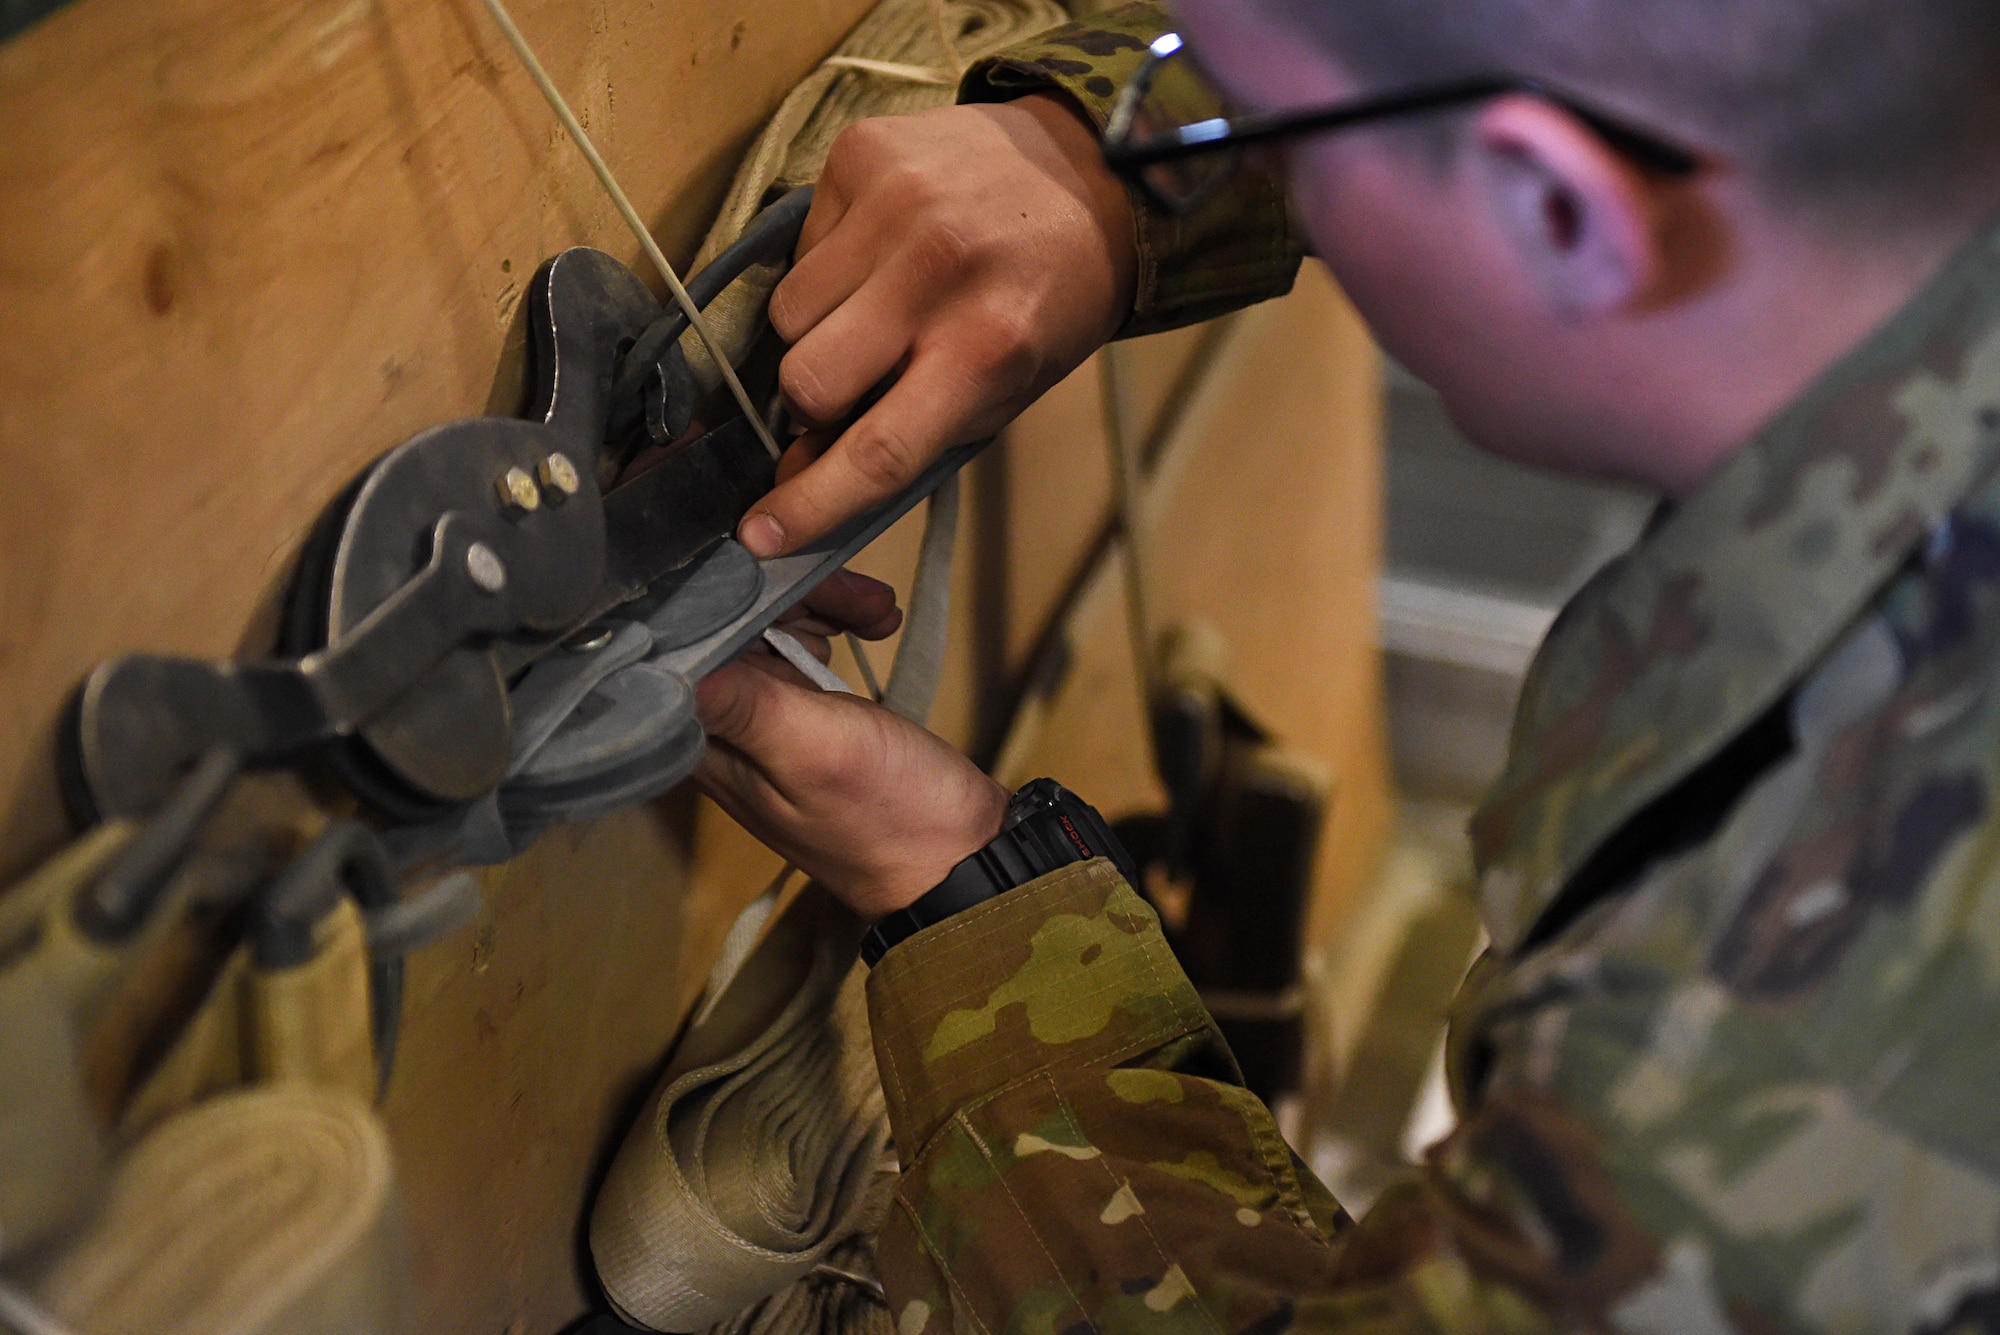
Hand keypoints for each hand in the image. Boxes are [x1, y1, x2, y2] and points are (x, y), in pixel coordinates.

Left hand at [695, 571, 1010, 919]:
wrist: (960, 856)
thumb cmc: (887, 815)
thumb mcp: (814, 751)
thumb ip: (742, 705)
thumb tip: (654, 665)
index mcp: (708, 744)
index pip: (694, 640)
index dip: (739, 597)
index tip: (791, 579)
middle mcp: (724, 729)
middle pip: (730, 627)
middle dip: (793, 597)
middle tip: (859, 598)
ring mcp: (765, 721)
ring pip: (770, 628)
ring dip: (824, 605)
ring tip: (877, 612)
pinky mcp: (804, 714)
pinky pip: (802, 648)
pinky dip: (839, 626)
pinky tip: (876, 626)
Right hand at [737, 94, 1139, 558]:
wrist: (1090, 171)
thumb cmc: (1049, 299)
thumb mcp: (1010, 387)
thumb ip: (916, 434)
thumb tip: (802, 473)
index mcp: (989, 347)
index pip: (878, 449)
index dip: (812, 502)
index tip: (762, 534)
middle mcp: (937, 271)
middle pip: (807, 378)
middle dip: (815, 403)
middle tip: (850, 389)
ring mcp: (894, 203)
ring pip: (788, 312)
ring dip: (816, 333)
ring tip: (873, 312)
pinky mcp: (862, 153)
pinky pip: (799, 246)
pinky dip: (826, 268)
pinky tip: (879, 255)